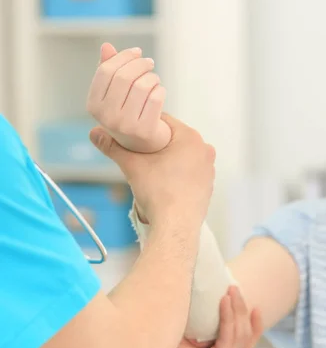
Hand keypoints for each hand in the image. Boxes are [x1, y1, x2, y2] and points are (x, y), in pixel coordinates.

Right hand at [86, 43, 170, 152]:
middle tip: (150, 63)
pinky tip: (159, 92)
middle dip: (140, 64)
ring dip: (152, 77)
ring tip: (154, 79)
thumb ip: (110, 71)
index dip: (123, 57)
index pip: (106, 71)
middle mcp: (106, 117)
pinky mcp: (145, 131)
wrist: (145, 145)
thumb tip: (106, 46)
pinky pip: (156, 98)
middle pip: (124, 76)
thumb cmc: (129, 113)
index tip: (137, 52)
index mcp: (93, 105)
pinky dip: (160, 90)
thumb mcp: (114, 94)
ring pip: (142, 86)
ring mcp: (125, 126)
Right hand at [89, 112, 214, 226]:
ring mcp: (209, 169)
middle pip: (175, 138)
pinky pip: (190, 172)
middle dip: (157, 142)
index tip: (134, 132)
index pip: (164, 121)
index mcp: (191, 138)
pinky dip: (178, 173)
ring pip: (183, 156)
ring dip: (168, 158)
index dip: (146, 125)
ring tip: (151, 168)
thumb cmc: (159, 194)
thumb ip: (113, 147)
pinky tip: (165, 181)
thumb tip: (95, 133)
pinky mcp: (208, 185)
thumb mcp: (132, 166)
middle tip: (139, 151)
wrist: (175, 226)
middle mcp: (205, 150)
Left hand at [164, 286, 263, 347]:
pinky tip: (223, 301)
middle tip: (234, 287)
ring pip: (241, 338)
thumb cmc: (160, 325)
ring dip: (238, 312)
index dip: (254, 324)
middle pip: (245, 336)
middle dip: (242, 310)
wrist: (139, 343)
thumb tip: (221, 282)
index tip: (256, 306)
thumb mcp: (192, 314)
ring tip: (231, 290)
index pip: (244, 340)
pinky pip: (229, 340)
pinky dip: (228, 319)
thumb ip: (208, 308)